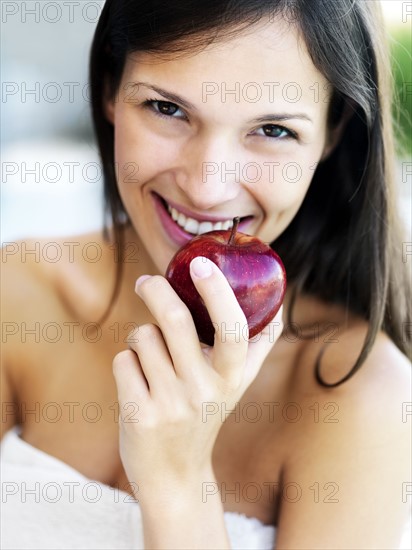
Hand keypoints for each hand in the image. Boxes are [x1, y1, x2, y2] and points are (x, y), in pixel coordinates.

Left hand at [112, 256, 283, 503]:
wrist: (174, 475)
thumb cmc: (205, 415)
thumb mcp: (236, 385)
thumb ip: (257, 346)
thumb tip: (278, 306)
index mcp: (231, 377)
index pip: (232, 328)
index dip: (217, 291)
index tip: (201, 264)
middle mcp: (204, 390)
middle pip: (174, 321)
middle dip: (154, 290)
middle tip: (146, 282)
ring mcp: (171, 404)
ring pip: (143, 337)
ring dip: (141, 339)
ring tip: (152, 361)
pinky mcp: (139, 414)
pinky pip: (123, 361)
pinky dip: (127, 363)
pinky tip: (139, 385)